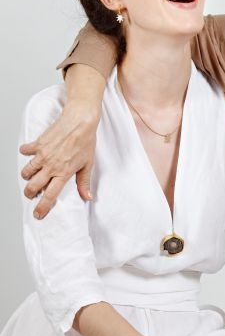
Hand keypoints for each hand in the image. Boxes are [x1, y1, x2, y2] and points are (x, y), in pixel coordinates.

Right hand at [21, 99, 98, 217]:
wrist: (81, 120)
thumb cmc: (86, 140)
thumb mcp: (88, 164)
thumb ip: (84, 182)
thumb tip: (87, 196)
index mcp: (63, 173)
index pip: (50, 196)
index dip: (42, 207)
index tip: (38, 214)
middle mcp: (51, 166)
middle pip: (32, 187)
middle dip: (29, 193)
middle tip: (32, 193)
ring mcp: (43, 155)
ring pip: (26, 172)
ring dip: (27, 176)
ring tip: (32, 175)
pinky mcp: (38, 144)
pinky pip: (25, 151)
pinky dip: (26, 153)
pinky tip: (31, 153)